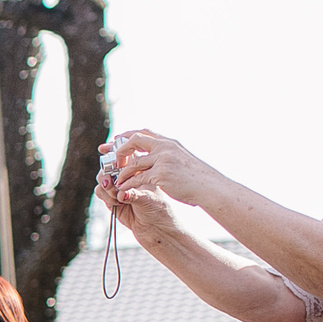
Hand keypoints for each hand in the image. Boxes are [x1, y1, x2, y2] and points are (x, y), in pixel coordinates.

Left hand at [100, 129, 232, 211]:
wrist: (210, 187)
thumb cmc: (198, 177)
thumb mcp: (183, 159)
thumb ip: (168, 155)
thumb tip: (157, 156)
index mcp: (170, 142)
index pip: (144, 132)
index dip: (127, 135)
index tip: (115, 140)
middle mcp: (166, 147)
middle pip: (134, 140)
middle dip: (120, 149)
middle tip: (112, 161)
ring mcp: (163, 160)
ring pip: (134, 162)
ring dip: (122, 172)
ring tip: (116, 180)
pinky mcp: (161, 174)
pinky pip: (137, 178)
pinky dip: (127, 184)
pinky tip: (122, 189)